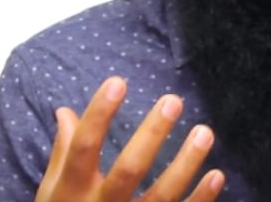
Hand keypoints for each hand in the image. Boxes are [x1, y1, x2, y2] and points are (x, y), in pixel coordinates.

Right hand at [36, 76, 224, 201]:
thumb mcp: (53, 192)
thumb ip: (64, 152)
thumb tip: (65, 111)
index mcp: (72, 191)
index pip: (83, 147)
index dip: (99, 115)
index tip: (118, 81)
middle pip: (129, 170)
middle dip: (151, 135)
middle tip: (173, 101)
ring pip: (162, 195)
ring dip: (186, 163)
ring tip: (204, 131)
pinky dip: (201, 198)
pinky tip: (217, 174)